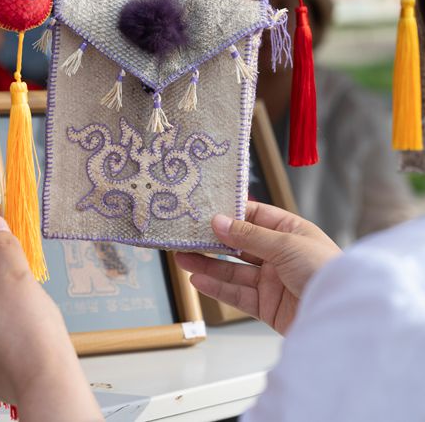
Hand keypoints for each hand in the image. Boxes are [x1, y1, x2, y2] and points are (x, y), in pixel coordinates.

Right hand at [175, 202, 340, 334]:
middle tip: (185, 237)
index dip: (231, 214)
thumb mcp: (286, 244)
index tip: (204, 211)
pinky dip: (217, 288)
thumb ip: (248, 235)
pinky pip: (237, 294)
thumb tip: (218, 221)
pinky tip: (198, 280)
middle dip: (212, 242)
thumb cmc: (326, 271)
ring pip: (233, 271)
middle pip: (239, 246)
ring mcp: (273, 281)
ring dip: (208, 265)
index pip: (255, 217)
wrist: (343, 314)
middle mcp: (281, 255)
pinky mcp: (267, 306)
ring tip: (182, 259)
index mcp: (291, 232)